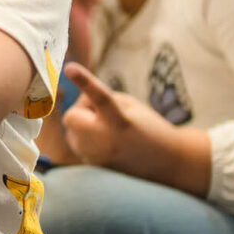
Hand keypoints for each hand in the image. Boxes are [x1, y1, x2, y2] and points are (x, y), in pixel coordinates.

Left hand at [59, 62, 212, 195]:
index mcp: (120, 122)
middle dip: (82, 111)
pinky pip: (77, 142)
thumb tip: (76, 105)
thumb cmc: (147, 126)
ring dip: (84, 124)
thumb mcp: (130, 105)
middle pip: (71, 116)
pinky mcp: (91, 166)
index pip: (100, 98)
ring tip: (109, 130)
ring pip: (71, 131)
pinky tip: (107, 141)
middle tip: (105, 114)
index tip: (69, 67)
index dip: (85, 82)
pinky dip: (87, 136)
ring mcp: (95, 158)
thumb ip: (101, 97)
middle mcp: (104, 143)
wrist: (164, 162)